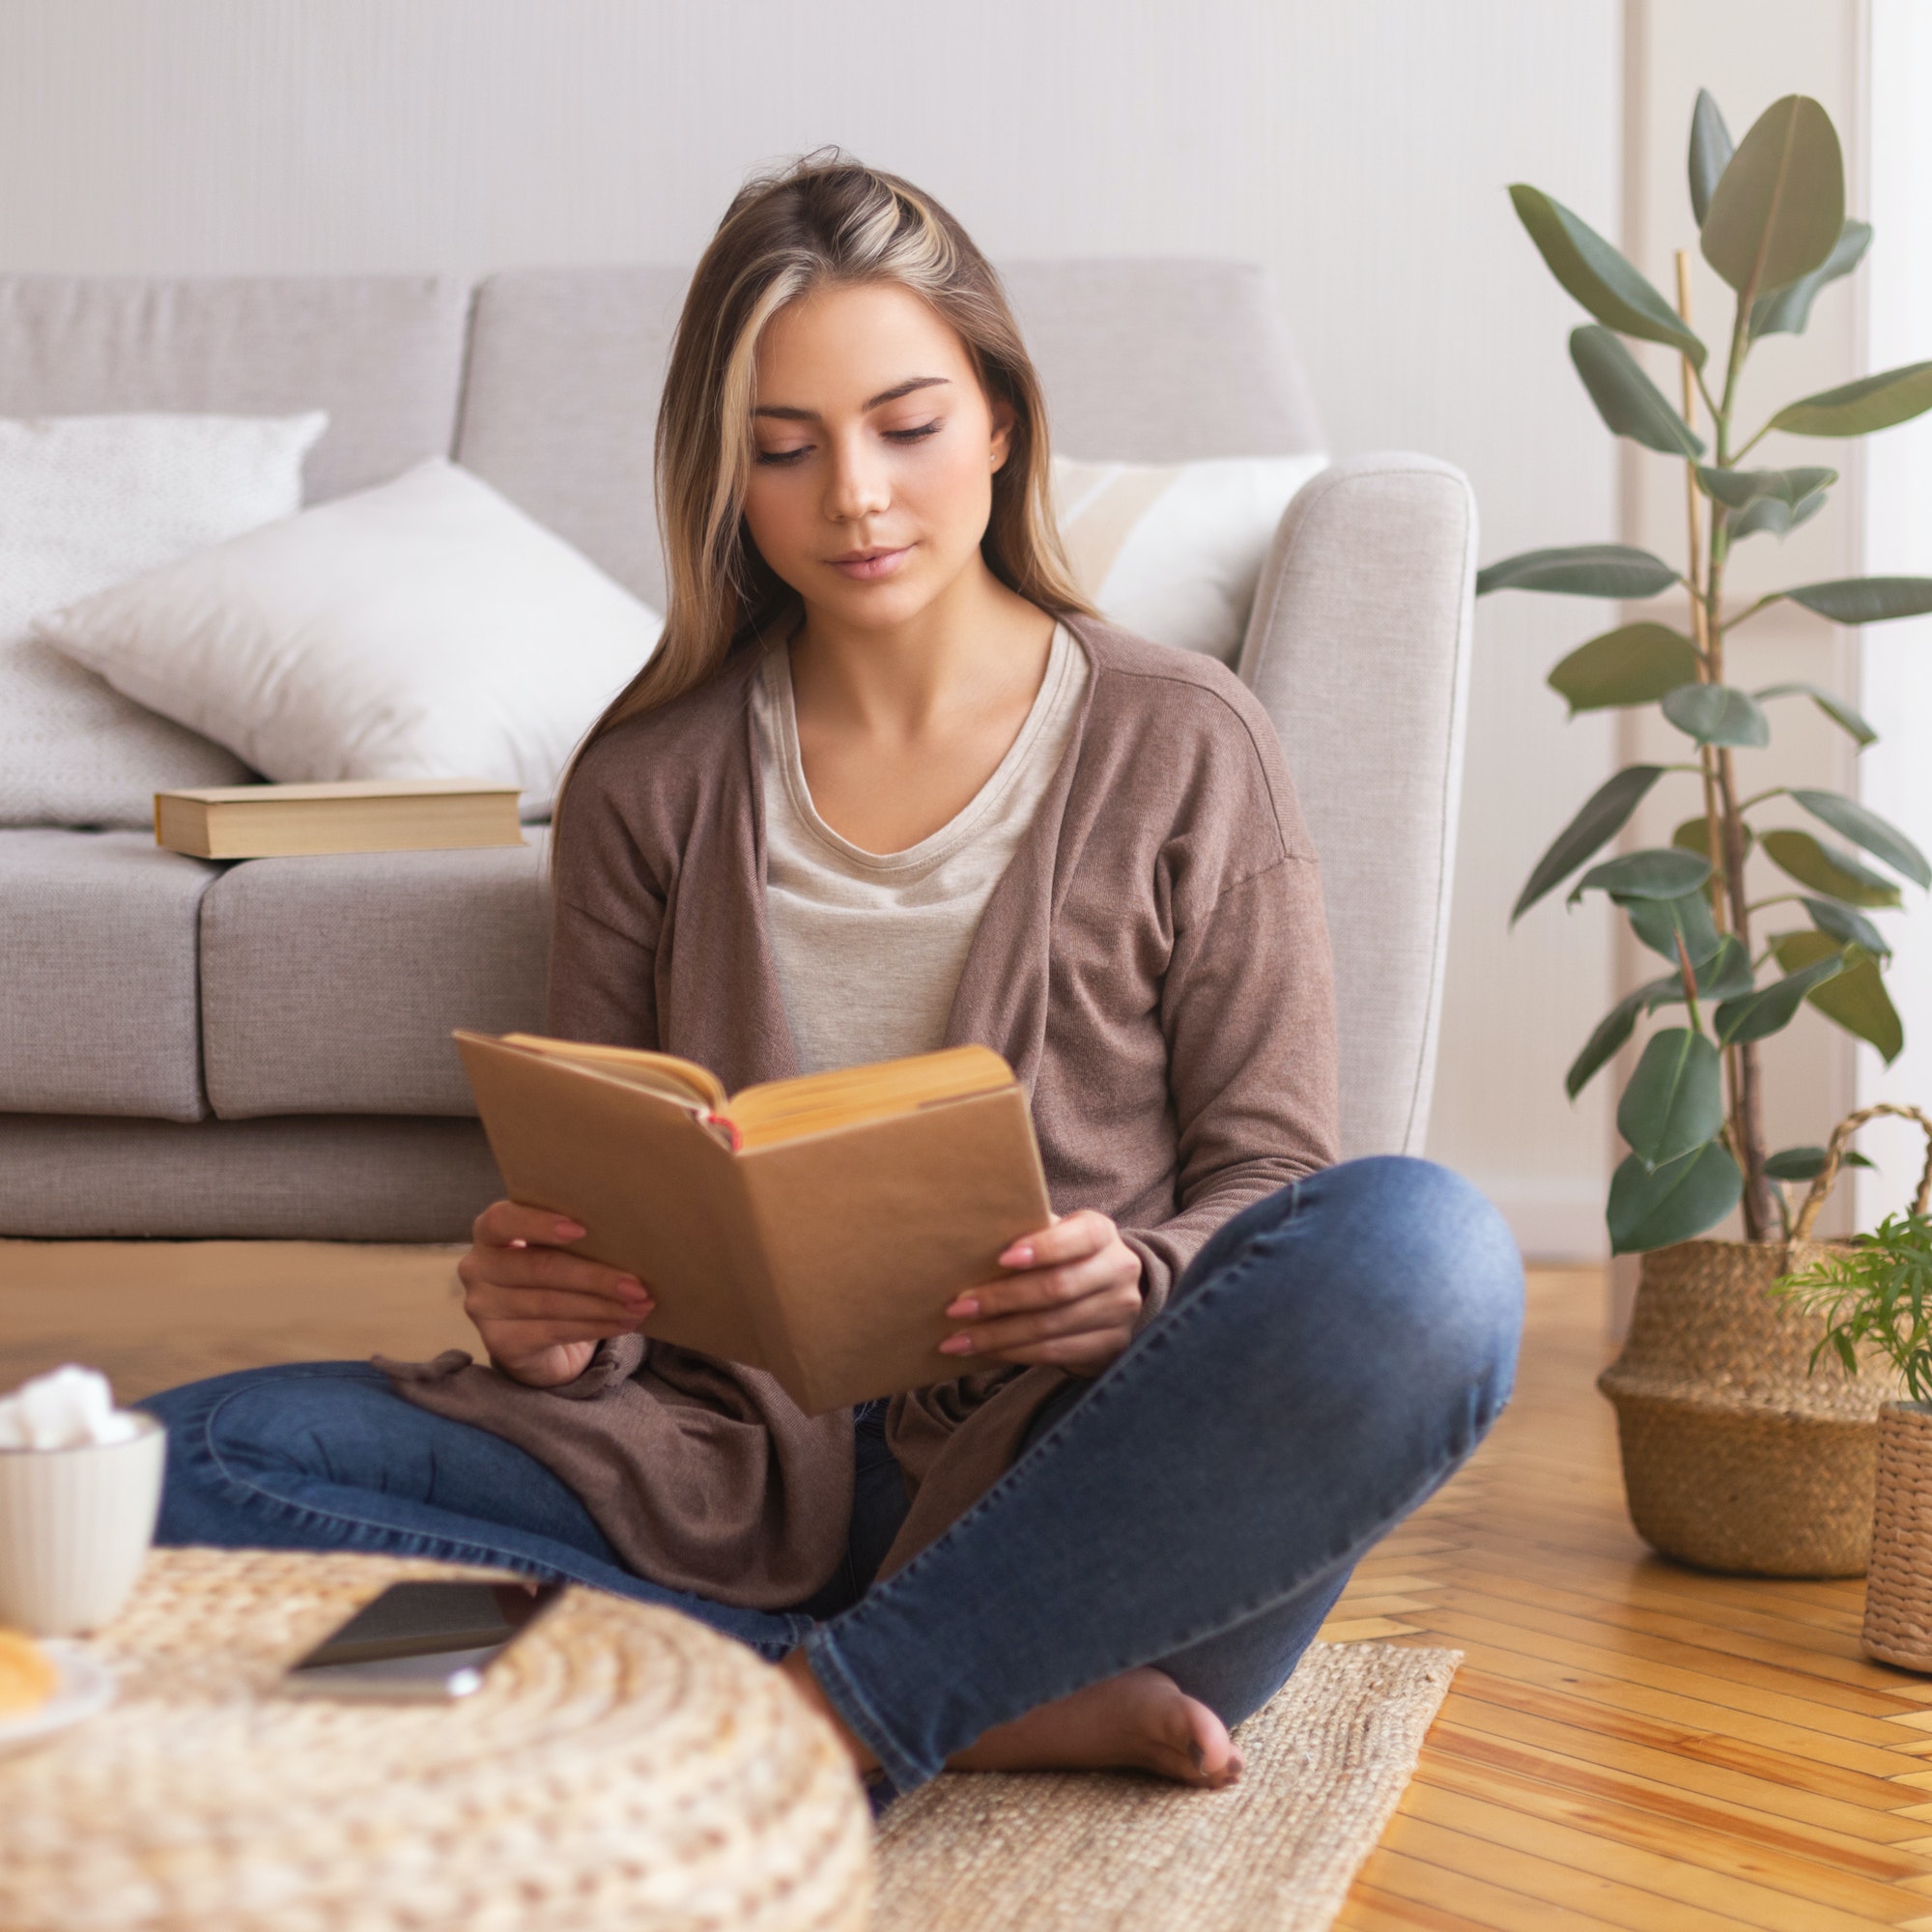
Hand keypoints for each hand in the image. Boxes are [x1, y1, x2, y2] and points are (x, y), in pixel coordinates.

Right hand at [457, 1201, 654, 1389]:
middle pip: (539, 1267)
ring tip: (640, 1306)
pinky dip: (595, 1327)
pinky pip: (554, 1330)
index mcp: (490, 1232)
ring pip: (552, 1303)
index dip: (539, 1224)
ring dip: (603, 1306)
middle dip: (594, 1276)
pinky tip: (624, 1323)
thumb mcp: (557, 1250)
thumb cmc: (553, 1278)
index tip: (582, 1229)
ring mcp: (483, 1307)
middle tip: (637, 1285)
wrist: (538, 1339)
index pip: (502, 1220)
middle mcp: (477, 1267)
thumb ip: (573, 1238)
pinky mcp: (499, 1342)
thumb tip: (629, 1240)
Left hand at [938, 1210, 1142, 1375]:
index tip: (1002, 1258)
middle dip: (1002, 1299)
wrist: (1106, 1293)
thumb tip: (972, 1240)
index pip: (1077, 1238)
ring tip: (958, 1339)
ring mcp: (1119, 1311)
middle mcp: (1118, 1269)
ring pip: (1050, 1326)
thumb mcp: (1054, 1235)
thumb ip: (1026, 1233)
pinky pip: (1055, 1352)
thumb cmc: (1064, 1256)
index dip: (1042, 1248)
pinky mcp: (1111, 1345)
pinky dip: (1015, 1353)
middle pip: (1057, 1288)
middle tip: (958, 1308)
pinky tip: (986, 1351)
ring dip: (998, 1335)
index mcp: (1101, 1232)